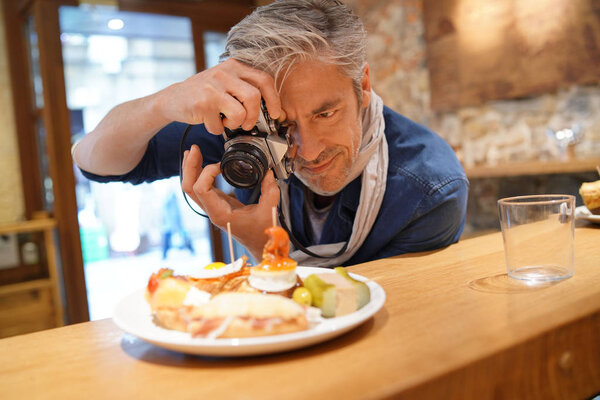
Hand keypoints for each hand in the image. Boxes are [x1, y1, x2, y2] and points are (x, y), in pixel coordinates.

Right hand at [157, 59, 281, 133]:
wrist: (172, 99)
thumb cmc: (203, 93)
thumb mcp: (225, 82)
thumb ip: (244, 88)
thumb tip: (270, 109)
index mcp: (234, 66)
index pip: (264, 80)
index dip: (274, 99)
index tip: (275, 113)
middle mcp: (223, 73)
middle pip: (254, 97)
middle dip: (254, 116)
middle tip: (247, 124)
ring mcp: (212, 88)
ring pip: (240, 113)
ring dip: (235, 124)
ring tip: (226, 122)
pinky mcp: (202, 104)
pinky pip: (220, 126)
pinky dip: (217, 130)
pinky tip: (210, 122)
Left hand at [181, 145, 279, 259]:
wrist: (260, 243)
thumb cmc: (262, 232)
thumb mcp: (269, 210)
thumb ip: (270, 190)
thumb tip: (268, 171)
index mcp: (220, 213)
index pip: (201, 190)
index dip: (206, 173)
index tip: (220, 165)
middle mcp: (212, 210)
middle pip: (189, 188)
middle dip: (189, 167)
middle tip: (195, 149)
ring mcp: (212, 207)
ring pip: (191, 188)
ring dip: (190, 169)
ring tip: (193, 152)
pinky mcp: (217, 203)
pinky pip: (201, 188)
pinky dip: (199, 174)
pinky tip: (201, 162)